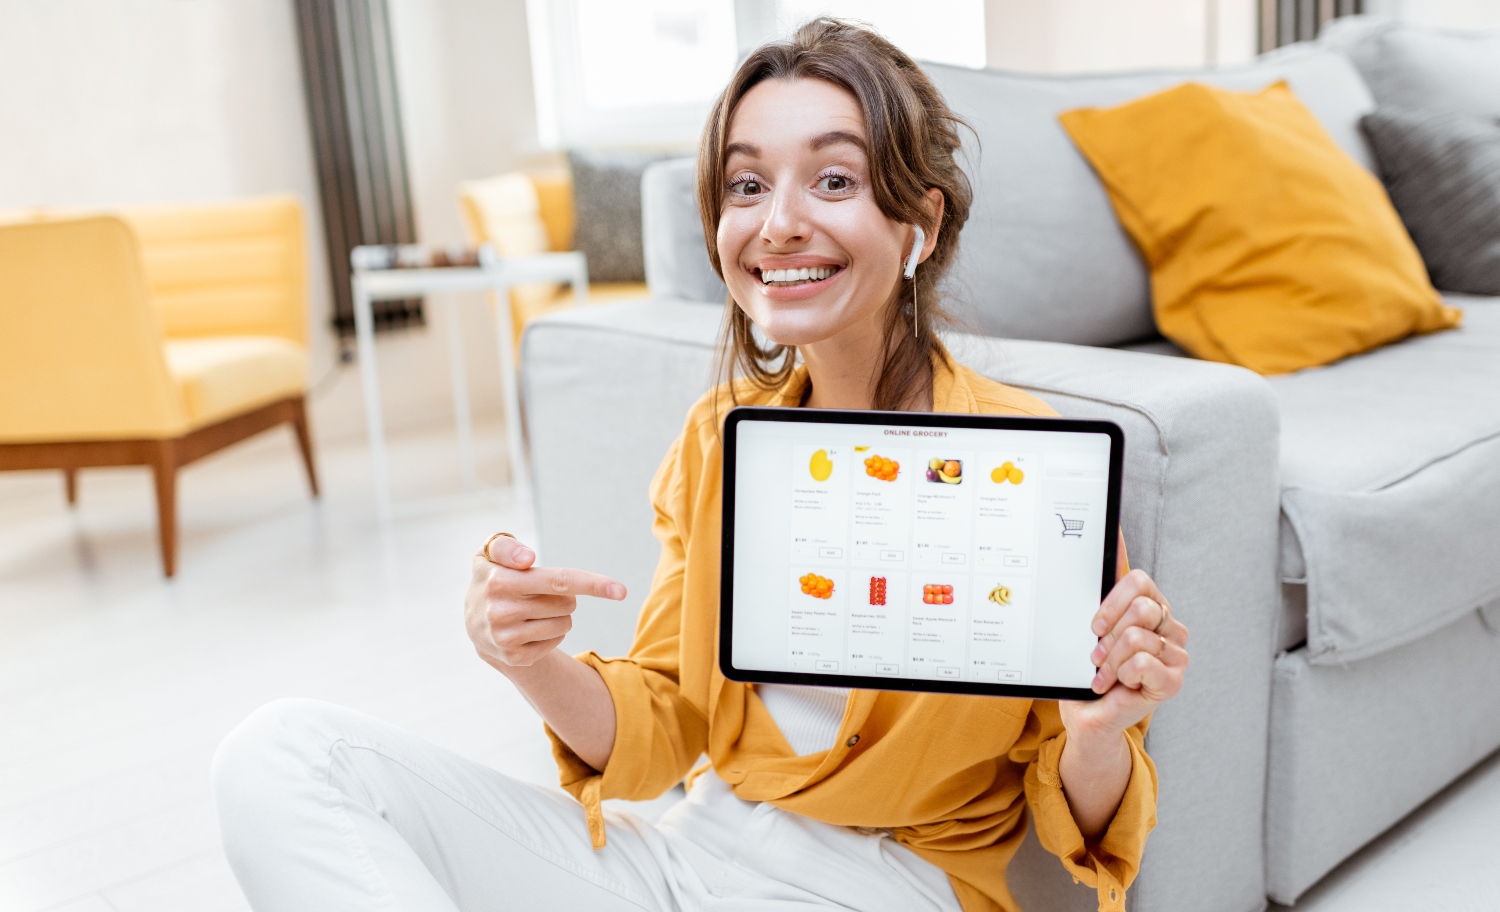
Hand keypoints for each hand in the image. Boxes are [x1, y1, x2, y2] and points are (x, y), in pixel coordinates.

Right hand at [464, 535, 626, 670]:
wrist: (473, 621)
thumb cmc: (493, 576)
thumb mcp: (490, 553)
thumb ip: (506, 546)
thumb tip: (526, 558)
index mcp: (499, 581)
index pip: (558, 581)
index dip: (593, 584)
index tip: (621, 591)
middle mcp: (500, 611)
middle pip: (567, 602)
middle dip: (563, 595)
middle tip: (539, 592)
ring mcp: (506, 638)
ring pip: (565, 622)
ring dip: (558, 613)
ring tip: (533, 610)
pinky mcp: (515, 657)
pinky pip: (558, 639)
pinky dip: (552, 631)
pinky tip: (530, 627)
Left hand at [1060, 566, 1189, 745]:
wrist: (1089, 713)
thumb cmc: (1090, 670)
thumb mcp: (1091, 629)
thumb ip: (1106, 590)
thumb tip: (1114, 541)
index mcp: (1152, 608)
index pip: (1140, 582)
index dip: (1112, 602)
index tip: (1095, 625)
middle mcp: (1169, 627)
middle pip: (1141, 608)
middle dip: (1109, 635)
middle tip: (1098, 654)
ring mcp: (1176, 654)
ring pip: (1137, 637)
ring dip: (1111, 659)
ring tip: (1105, 672)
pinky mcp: (1173, 680)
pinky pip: (1143, 662)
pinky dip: (1121, 674)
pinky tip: (1120, 684)